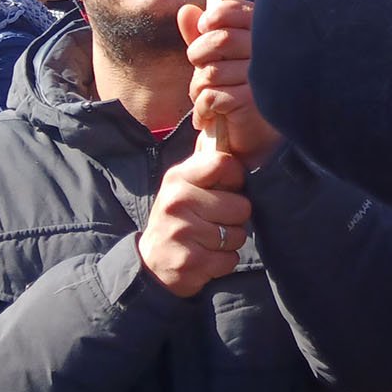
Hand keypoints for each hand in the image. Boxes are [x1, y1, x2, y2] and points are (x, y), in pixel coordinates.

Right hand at [136, 149, 251, 296]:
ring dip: (230, 241)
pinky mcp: (190, 262)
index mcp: (178, 178)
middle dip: (235, 218)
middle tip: (216, 221)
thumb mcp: (182, 186)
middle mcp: (177, 202)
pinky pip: (230, 259)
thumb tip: (224, 128)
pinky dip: (224, 262)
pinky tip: (206, 257)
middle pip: (241, 206)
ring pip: (238, 235)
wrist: (150, 263)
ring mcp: (183, 233)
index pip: (225, 164)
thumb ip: (205, 165)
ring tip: (209, 240)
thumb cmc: (177, 218)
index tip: (227, 189)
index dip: (236, 178)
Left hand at [179, 0, 281, 169]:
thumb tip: (185, 10)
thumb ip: (203, 35)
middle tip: (204, 74)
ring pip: (209, 72)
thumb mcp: (218, 60)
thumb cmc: (238, 94)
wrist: (255, 142)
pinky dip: (203, 110)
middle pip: (217, 40)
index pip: (232, 10)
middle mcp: (268, 52)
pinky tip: (213, 117)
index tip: (205, 30)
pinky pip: (209, 96)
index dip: (211, 20)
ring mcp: (263, 76)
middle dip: (198, 58)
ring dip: (199, 90)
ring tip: (210, 101)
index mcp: (264, 34)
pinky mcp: (252, 101)